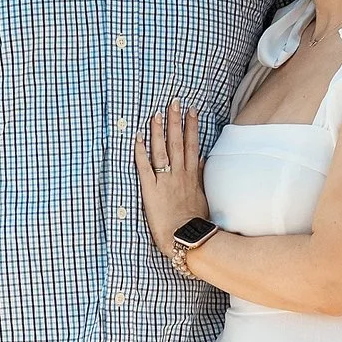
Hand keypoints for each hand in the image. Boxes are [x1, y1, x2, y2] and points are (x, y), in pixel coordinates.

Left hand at [133, 100, 209, 259]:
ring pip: (162, 151)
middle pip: (178, 143)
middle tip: (174, 101)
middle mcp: (179, 175)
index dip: (192, 127)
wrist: (187, 240)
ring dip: (158, 131)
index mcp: (192, 176)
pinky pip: (144, 168)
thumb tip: (203, 159)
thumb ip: (201, 177)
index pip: (193, 146)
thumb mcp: (204, 197)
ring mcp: (165, 182)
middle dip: (175, 121)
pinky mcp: (150, 191)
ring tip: (156, 113)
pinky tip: (137, 138)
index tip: (192, 110)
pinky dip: (140, 152)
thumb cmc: (196, 222)